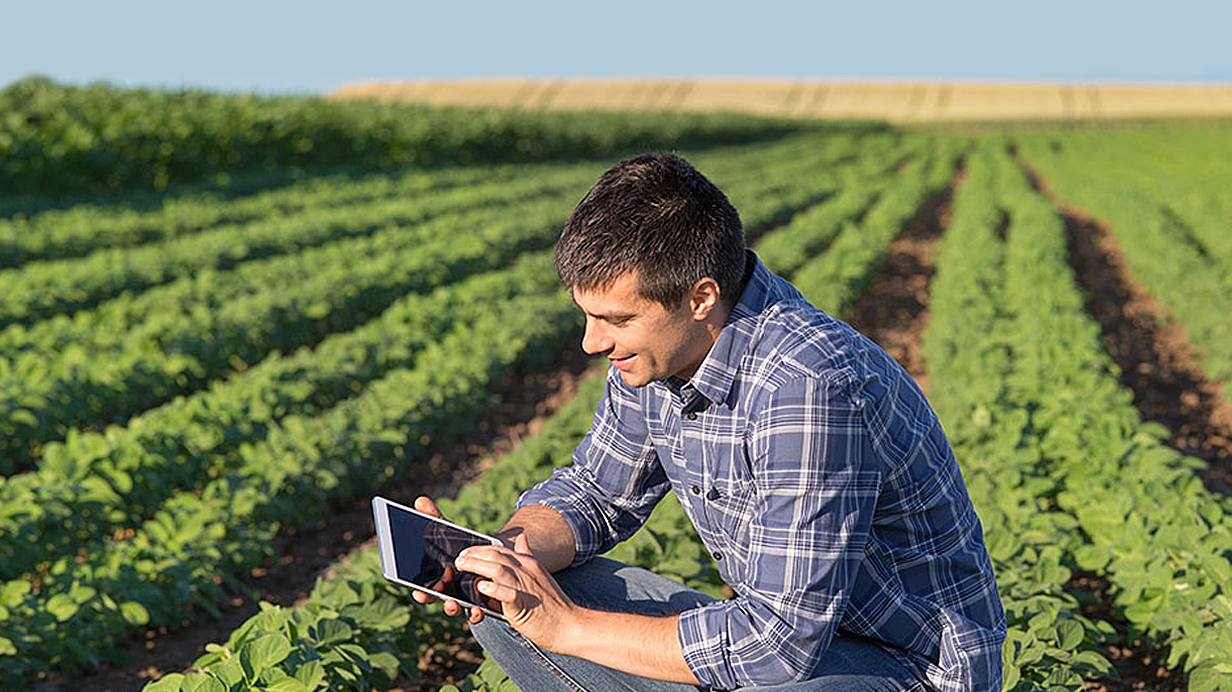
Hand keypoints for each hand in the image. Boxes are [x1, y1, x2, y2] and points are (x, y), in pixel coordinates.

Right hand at [409, 496, 486, 623]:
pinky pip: (474, 613)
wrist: (491, 555)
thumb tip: (420, 500)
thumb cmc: (462, 545)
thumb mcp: (450, 531)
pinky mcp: (479, 603)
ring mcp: (462, 598)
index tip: (417, 590)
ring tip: (452, 604)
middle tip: (427, 595)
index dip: (419, 590)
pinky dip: (474, 613)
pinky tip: (477, 609)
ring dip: (451, 608)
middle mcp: (447, 589)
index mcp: (436, 575)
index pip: (423, 586)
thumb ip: (436, 518)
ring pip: (453, 607)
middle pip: (435, 598)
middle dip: (431, 598)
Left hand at [454, 533, 579, 651]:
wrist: (569, 625)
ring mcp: (526, 587)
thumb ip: (528, 556)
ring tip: (462, 566)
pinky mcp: (524, 605)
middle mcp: (526, 571)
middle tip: (458, 559)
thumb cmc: (552, 603)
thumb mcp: (540, 574)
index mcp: (528, 564)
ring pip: (499, 569)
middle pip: (496, 556)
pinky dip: (494, 589)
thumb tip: (522, 538)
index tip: (465, 553)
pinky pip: (508, 593)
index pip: (500, 550)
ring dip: (477, 566)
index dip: (480, 549)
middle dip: (474, 555)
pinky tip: (481, 588)